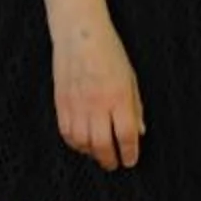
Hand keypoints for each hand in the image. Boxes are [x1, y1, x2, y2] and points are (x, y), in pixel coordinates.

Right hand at [53, 20, 143, 169]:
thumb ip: (135, 107)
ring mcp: (76, 104)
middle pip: (102, 144)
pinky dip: (74, 144)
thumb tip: (140, 131)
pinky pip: (66, 132)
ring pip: (82, 142)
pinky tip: (82, 144)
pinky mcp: (61, 103)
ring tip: (99, 155)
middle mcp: (97, 104)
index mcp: (119, 97)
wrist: (80, 35)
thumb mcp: (131, 79)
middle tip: (114, 164)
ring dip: (92, 154)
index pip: (125, 135)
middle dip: (109, 160)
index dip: (129, 152)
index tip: (131, 160)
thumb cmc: (109, 53)